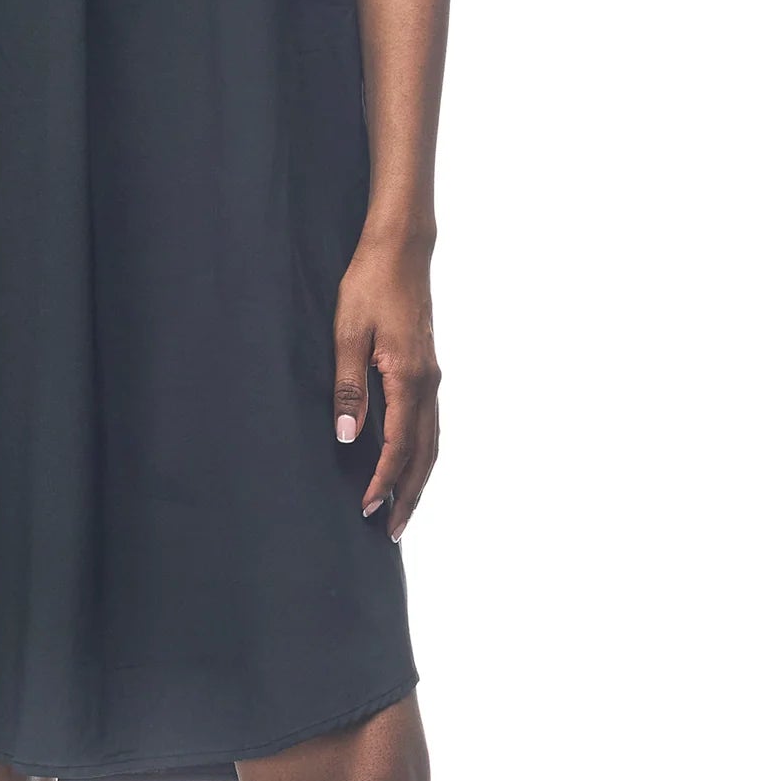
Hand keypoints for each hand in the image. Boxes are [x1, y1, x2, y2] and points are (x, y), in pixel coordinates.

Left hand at [332, 233, 440, 541]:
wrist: (400, 250)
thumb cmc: (369, 286)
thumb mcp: (347, 334)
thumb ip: (348, 388)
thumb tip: (348, 438)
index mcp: (409, 378)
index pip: (399, 446)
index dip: (383, 481)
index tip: (366, 508)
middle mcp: (428, 383)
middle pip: (425, 455)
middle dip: (409, 495)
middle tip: (391, 530)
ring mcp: (432, 377)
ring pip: (432, 442)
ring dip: (418, 478)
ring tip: (401, 508)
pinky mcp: (427, 370)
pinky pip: (429, 424)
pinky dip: (421, 453)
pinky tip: (408, 464)